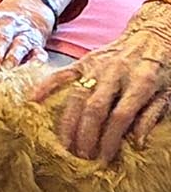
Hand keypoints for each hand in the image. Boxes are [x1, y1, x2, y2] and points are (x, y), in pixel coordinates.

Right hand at [29, 28, 170, 161]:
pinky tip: (34, 101)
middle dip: (86, 136)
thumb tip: (137, 143)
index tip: (104, 158)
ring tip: (66, 145)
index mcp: (142, 81)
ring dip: (68, 124)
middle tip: (82, 157)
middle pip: (94, 109)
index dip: (110, 140)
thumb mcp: (168, 93)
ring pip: (76, 97)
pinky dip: (46, 86)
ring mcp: (98, 65)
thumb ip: (152, 116)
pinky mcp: (85, 60)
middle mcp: (116, 72)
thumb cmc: (165, 67)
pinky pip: (62, 74)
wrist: (156, 32)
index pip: (120, 116)